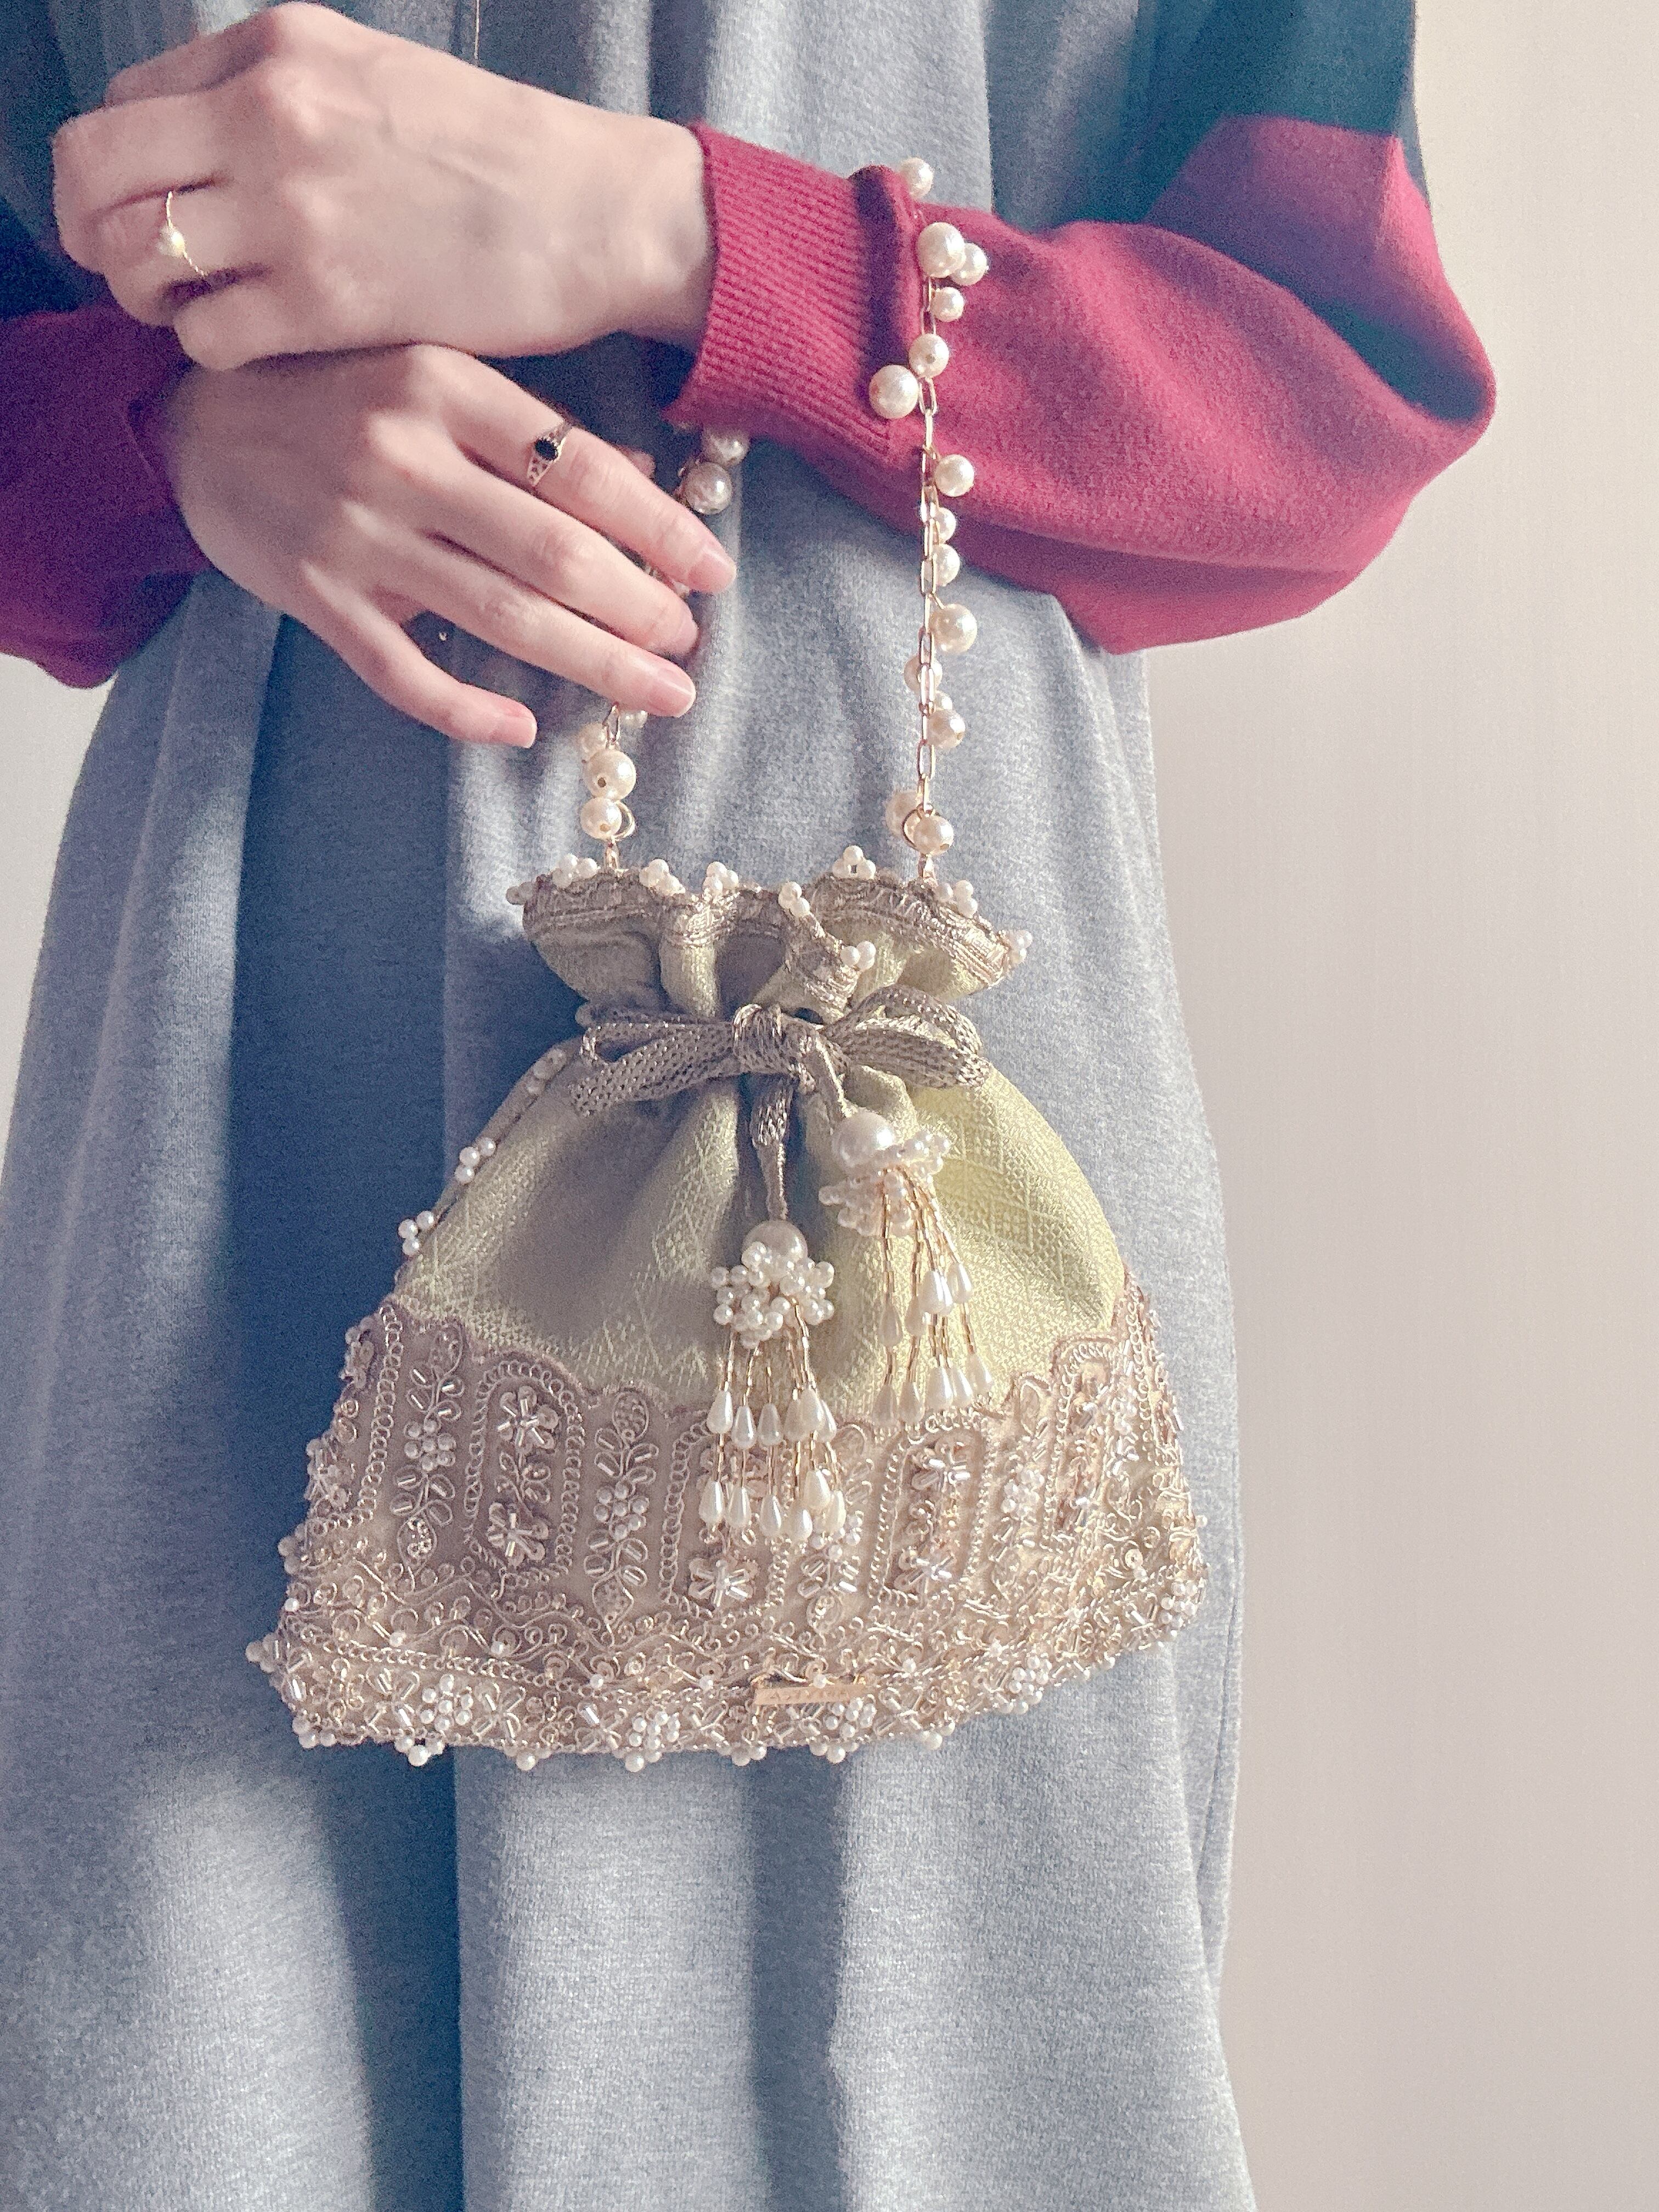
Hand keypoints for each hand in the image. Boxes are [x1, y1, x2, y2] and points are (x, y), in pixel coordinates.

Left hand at [53, 2, 712, 370]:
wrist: (592, 214)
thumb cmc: (495, 156)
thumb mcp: (373, 74)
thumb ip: (278, 91)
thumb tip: (201, 140)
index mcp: (277, 51)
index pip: (127, 103)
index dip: (116, 168)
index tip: (137, 209)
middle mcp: (267, 116)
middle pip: (98, 170)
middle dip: (93, 229)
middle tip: (131, 269)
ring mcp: (291, 211)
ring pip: (138, 256)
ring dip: (148, 295)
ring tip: (194, 310)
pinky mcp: (325, 301)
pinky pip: (206, 333)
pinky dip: (211, 348)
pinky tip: (253, 346)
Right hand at [151, 343, 735, 745]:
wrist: (189, 421)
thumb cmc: (336, 395)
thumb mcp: (432, 376)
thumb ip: (528, 428)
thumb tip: (642, 477)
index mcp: (444, 387)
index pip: (581, 469)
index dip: (660, 528)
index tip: (715, 573)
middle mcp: (402, 456)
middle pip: (552, 553)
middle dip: (639, 610)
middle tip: (691, 648)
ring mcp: (354, 533)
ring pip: (499, 616)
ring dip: (592, 664)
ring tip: (660, 694)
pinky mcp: (313, 596)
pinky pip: (402, 673)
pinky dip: (466, 709)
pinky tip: (523, 730)